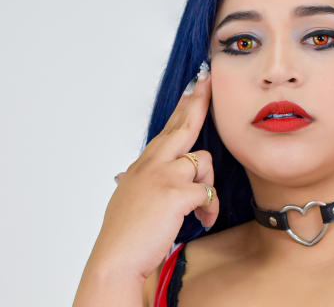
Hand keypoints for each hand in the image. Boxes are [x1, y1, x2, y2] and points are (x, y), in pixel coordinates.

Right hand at [90, 61, 218, 280]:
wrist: (116, 257)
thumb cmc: (124, 231)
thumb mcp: (128, 196)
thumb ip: (137, 180)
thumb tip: (125, 175)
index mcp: (145, 164)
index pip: (168, 129)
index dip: (183, 107)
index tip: (194, 86)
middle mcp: (153, 163)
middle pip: (184, 125)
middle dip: (199, 102)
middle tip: (208, 82)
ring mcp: (165, 175)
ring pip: (203, 162)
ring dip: (208, 185)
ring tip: (200, 209)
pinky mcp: (177, 192)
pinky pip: (208, 192)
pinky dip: (209, 208)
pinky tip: (202, 220)